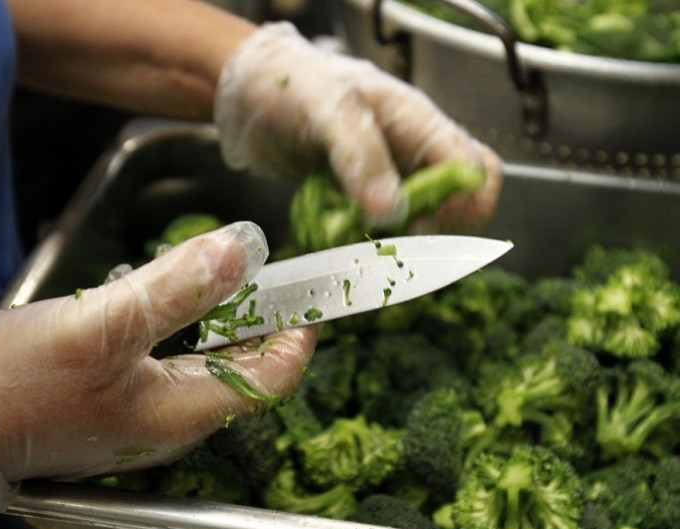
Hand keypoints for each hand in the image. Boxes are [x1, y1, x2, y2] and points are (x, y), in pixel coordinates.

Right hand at [0, 222, 318, 510]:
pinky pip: (169, 353)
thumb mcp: (100, 327)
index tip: (306, 285)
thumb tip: (243, 251)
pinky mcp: (121, 393)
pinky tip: (152, 288)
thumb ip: (176, 289)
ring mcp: (147, 408)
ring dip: (215, 309)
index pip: (274, 376)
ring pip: (206, 354)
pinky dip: (175, 317)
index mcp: (185, 411)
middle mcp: (175, 417)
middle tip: (257, 263)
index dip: (298, 330)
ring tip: (205, 267)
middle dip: (258, 311)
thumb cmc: (13, 383)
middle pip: (245, 363)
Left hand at [214, 22, 501, 229]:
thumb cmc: (292, 85)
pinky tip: (338, 237)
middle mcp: (410, 154)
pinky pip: (377, 229)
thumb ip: (361, 153)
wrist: (251, 94)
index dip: (463, 204)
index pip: (475, 169)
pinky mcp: (358, 198)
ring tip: (356, 241)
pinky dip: (363, 241)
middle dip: (433, 231)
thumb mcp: (329, 109)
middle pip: (456, 202)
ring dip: (393, 241)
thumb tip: (392, 209)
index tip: (421, 226)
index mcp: (419, 123)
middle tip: (392, 244)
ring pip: (415, 223)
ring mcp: (385, 178)